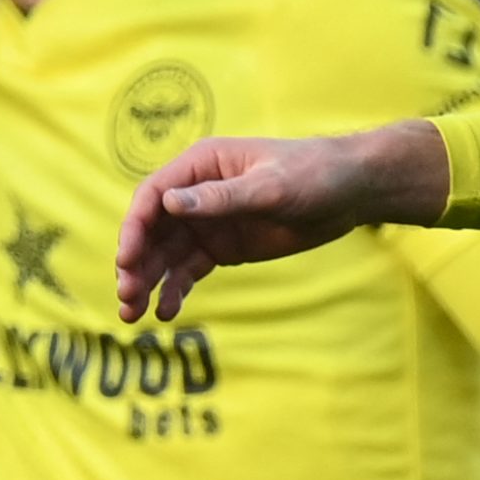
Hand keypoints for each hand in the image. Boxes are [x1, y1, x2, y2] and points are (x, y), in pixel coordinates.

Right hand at [114, 121, 449, 322]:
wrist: (352, 191)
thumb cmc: (314, 174)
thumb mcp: (271, 186)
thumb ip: (223, 197)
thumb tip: (169, 203)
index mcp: (202, 165)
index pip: (153, 197)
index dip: (135, 228)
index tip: (128, 260)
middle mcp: (197, 194)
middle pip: (152, 230)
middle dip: (135, 263)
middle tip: (126, 296)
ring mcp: (208, 222)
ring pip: (165, 255)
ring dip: (147, 282)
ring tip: (133, 314)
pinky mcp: (223, 247)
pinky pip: (189, 270)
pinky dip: (175, 290)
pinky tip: (167, 312)